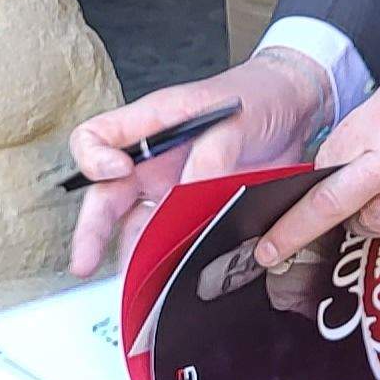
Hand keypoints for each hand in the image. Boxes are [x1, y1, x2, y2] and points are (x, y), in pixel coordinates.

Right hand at [65, 48, 333, 277]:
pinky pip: (172, 237)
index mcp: (153, 123)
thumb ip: (212, 154)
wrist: (295, 111)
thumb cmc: (259, 96)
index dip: (94, 158)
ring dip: (132, 254)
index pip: (95, 137)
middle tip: (85, 262)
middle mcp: (154, 158)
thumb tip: (193, 190)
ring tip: (133, 283)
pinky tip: (169, 278)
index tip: (116, 173)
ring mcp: (173, 186)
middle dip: (92, 229)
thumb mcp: (235, 118)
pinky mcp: (196, 209)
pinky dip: (168, 258)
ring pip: (137, 225)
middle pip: (107, 194)